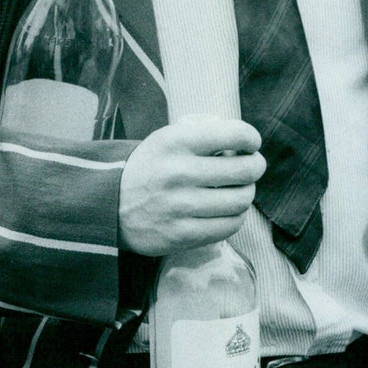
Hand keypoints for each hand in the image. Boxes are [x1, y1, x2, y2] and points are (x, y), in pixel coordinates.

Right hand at [118, 115, 265, 255]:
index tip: (251, 143)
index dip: (251, 138)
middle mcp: (178, 173)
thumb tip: (242, 141)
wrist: (111, 205)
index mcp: (175, 142)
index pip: (233, 134)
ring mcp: (180, 206)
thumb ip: (201, 133)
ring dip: (247, 193)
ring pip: (240, 200)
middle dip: (256, 166)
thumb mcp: (166, 138)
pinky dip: (236, 216)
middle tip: (253, 167)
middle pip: (243, 170)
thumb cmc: (150, 167)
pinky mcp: (181, 235)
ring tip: (239, 190)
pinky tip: (228, 210)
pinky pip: (229, 225)